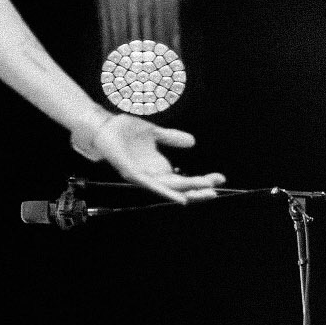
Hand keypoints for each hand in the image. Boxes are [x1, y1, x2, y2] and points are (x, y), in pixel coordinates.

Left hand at [88, 112, 224, 204]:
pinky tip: (180, 198)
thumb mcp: (155, 133)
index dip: (202, 180)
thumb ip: (172, 138)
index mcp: (158, 168)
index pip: (184, 180)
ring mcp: (142, 176)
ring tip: (207, 193)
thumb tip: (192, 142)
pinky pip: (152, 186)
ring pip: (170, 188)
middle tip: (218, 187)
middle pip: (180, 187)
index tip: (220, 178)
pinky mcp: (132, 174)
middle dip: (200, 188)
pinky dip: (166, 192)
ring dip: (189, 191)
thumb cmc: (126, 131)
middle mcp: (151, 175)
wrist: (105, 126)